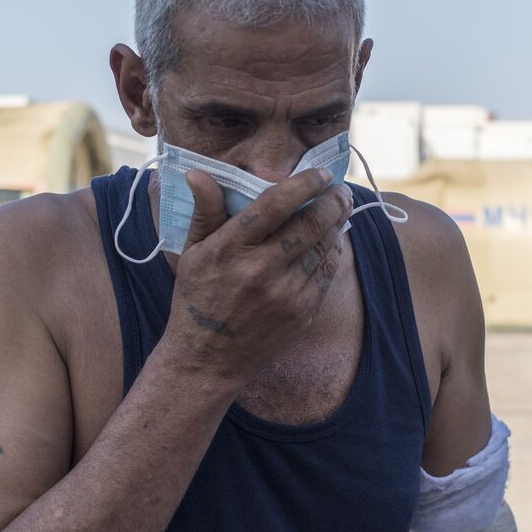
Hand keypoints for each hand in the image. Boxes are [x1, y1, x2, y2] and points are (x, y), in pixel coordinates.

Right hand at [156, 166, 351, 384]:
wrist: (208, 359)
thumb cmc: (197, 299)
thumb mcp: (191, 253)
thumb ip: (204, 211)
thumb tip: (199, 172)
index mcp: (229, 249)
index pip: (275, 205)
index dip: (304, 184)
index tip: (321, 174)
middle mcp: (260, 270)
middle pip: (310, 224)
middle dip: (333, 201)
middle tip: (340, 189)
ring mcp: (285, 294)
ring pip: (324, 247)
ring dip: (337, 224)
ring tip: (340, 209)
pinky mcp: (302, 313)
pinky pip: (326, 273)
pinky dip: (332, 252)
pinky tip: (332, 240)